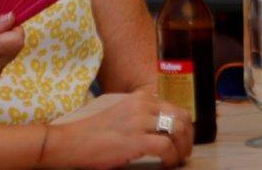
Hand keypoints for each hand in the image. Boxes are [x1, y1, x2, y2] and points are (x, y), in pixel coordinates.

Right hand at [42, 90, 193, 168]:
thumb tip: (166, 128)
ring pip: (178, 130)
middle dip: (188, 137)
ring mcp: (139, 121)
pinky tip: (165, 164)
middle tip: (183, 153)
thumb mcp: (122, 114)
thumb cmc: (95, 133)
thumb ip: (142, 115)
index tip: (182, 141)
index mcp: (139, 98)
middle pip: (182, 117)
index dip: (184, 127)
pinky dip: (171, 158)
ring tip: (175, 160)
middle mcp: (141, 105)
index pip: (175, 107)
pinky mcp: (136, 139)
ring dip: (181, 149)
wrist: (73, 142)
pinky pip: (167, 147)